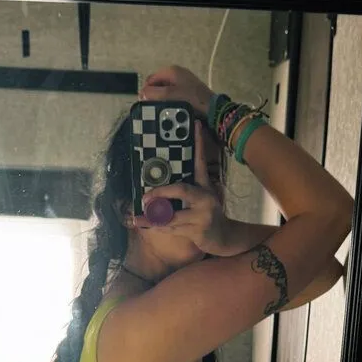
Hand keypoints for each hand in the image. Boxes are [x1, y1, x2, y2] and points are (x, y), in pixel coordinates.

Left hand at [138, 121, 238, 256]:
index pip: (201, 163)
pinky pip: (172, 229)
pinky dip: (157, 228)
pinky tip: (143, 225)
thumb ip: (187, 190)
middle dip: (161, 192)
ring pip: (172, 215)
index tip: (195, 124)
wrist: (224, 237)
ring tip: (137, 216)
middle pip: (181, 190)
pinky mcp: (197, 232)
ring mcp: (202, 216)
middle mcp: (205, 199)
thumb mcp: (203, 198)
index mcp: (205, 187)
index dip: (199, 144)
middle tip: (145, 196)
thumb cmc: (208, 215)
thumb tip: (161, 186)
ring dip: (153, 217)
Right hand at [139, 65, 213, 118]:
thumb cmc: (191, 100)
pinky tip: (171, 108)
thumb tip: (142, 93)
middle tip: (153, 107)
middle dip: (154, 94)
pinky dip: (170, 99)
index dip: (146, 91)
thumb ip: (154, 93)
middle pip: (158, 83)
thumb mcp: (170, 96)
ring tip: (162, 109)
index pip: (151, 79)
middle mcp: (177, 72)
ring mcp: (183, 80)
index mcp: (171, 71)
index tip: (145, 104)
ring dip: (162, 98)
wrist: (211, 108)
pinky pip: (173, 93)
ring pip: (165, 89)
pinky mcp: (188, 89)